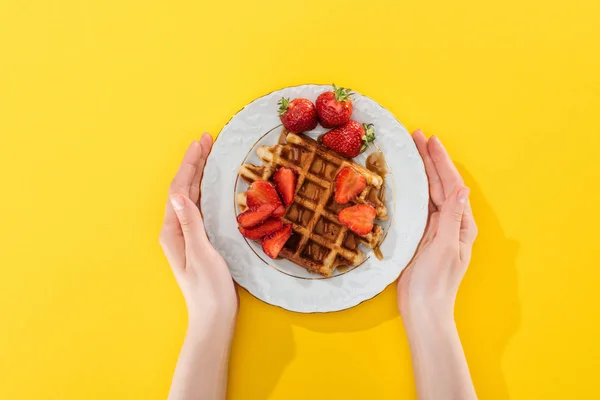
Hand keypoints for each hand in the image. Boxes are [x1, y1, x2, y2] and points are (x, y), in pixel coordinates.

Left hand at [159, 133, 237, 329]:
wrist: (213, 316)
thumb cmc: (209, 288)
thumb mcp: (202, 254)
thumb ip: (192, 223)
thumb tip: (180, 193)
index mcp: (173, 231)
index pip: (179, 189)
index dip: (190, 164)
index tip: (201, 143)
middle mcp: (176, 229)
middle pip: (183, 188)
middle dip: (193, 163)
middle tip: (206, 140)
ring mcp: (186, 235)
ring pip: (190, 196)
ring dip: (198, 173)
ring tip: (208, 153)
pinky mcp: (198, 240)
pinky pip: (199, 206)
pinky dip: (205, 189)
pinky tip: (211, 183)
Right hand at [398, 130, 477, 320]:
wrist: (423, 308)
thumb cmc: (435, 282)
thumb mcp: (445, 248)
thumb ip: (452, 218)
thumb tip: (462, 188)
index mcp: (461, 224)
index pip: (451, 185)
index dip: (441, 161)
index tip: (430, 140)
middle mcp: (451, 223)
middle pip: (441, 184)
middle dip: (430, 160)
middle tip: (417, 136)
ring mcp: (436, 229)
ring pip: (430, 192)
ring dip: (423, 171)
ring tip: (413, 151)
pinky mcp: (422, 236)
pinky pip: (420, 205)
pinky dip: (415, 189)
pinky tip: (408, 181)